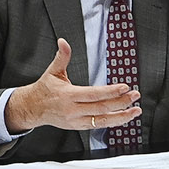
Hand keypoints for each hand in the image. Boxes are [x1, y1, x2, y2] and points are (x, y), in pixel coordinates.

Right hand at [4, 39, 140, 133]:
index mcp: (68, 95)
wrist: (33, 108)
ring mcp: (76, 120)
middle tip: (135, 96)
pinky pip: (98, 126)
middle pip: (101, 108)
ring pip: (102, 121)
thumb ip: (62, 57)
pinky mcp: (78, 127)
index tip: (125, 87)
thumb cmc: (44, 90)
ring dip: (121, 117)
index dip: (111, 92)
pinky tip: (123, 118)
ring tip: (135, 110)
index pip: (94, 94)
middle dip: (121, 102)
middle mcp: (73, 110)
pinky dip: (112, 122)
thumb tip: (63, 42)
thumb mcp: (52, 71)